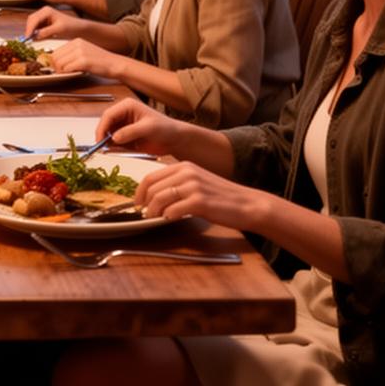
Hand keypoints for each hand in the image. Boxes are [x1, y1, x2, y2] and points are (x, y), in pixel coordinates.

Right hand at [23, 6, 88, 39]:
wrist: (78, 28)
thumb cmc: (70, 27)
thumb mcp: (59, 29)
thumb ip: (46, 32)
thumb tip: (34, 36)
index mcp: (46, 11)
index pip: (34, 19)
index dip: (29, 29)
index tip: (27, 38)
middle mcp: (43, 12)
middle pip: (31, 21)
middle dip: (29, 30)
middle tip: (27, 40)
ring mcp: (43, 17)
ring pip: (32, 25)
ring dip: (31, 32)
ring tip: (31, 40)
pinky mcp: (44, 23)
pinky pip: (36, 28)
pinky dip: (35, 33)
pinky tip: (36, 39)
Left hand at [49, 37, 118, 77]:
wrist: (115, 64)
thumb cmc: (100, 61)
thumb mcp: (84, 52)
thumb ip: (71, 54)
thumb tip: (55, 61)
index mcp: (76, 41)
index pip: (55, 51)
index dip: (55, 62)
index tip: (58, 68)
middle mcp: (77, 44)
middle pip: (55, 57)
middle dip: (56, 67)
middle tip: (63, 72)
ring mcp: (80, 52)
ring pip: (59, 63)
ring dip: (62, 71)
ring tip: (70, 72)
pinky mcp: (84, 61)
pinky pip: (67, 69)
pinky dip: (68, 73)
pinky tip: (75, 73)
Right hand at [95, 97, 190, 157]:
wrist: (175, 140)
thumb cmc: (165, 129)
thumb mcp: (148, 128)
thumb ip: (130, 132)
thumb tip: (113, 138)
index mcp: (127, 106)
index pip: (109, 115)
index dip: (102, 127)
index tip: (100, 140)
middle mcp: (123, 114)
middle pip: (105, 124)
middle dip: (103, 135)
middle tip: (102, 148)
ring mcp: (123, 125)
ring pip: (108, 134)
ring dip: (107, 143)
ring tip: (111, 150)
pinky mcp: (125, 136)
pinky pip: (114, 142)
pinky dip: (113, 148)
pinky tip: (120, 151)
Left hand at [135, 161, 268, 230]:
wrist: (247, 204)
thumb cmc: (222, 197)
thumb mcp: (198, 182)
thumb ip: (178, 184)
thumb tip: (154, 196)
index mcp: (184, 166)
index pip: (151, 176)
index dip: (140, 192)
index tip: (137, 203)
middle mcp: (187, 172)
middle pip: (152, 188)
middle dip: (144, 203)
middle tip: (144, 214)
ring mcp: (193, 186)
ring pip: (159, 198)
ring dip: (153, 212)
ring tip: (154, 218)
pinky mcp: (199, 202)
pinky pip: (172, 210)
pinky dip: (167, 217)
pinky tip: (170, 219)